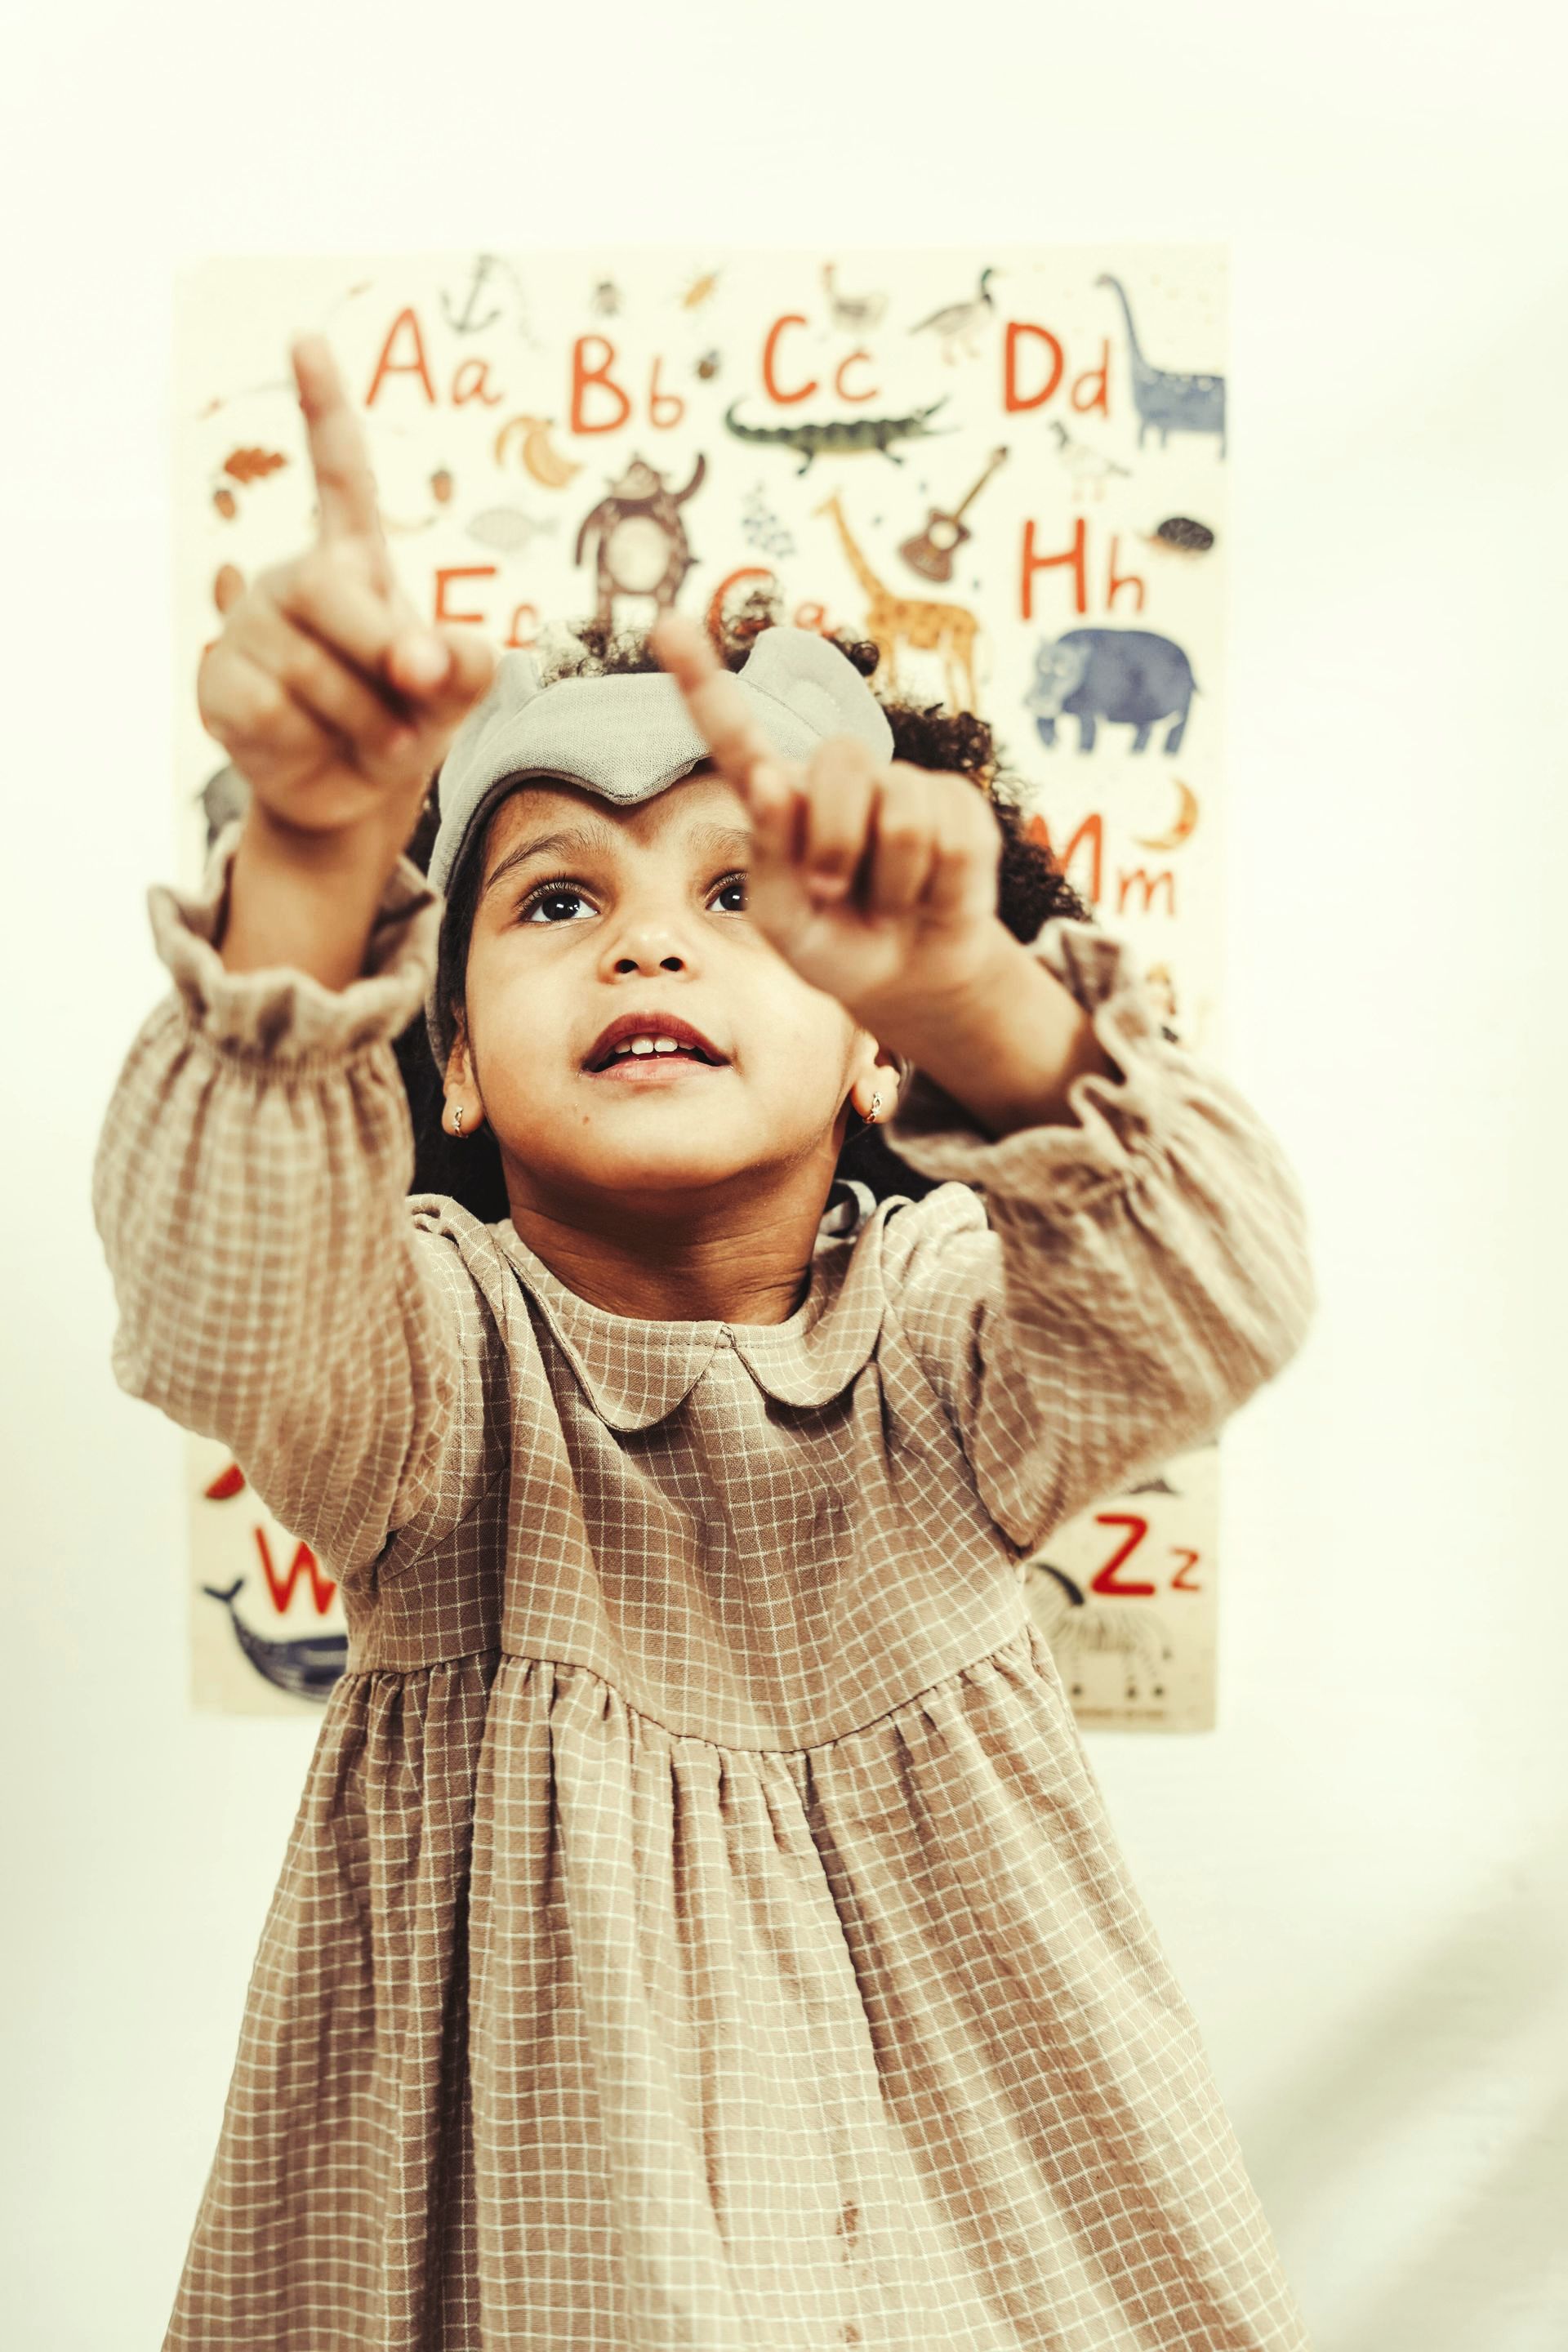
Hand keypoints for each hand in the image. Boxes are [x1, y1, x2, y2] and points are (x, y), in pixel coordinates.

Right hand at [197, 335, 499, 850]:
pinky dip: (314, 744)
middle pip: (332, 595)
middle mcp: (291, 579)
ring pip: (311, 671)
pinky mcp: (219, 684)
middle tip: (418, 695)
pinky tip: (316, 745)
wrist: (353, 791)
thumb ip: (466, 664)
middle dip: (384, 654)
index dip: (323, 408)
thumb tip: (425, 657)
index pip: (338, 474)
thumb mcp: (456, 690)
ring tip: (378, 736)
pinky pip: (273, 711)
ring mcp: (247, 628)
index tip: (307, 339)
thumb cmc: (408, 719)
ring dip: (365, 720)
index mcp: (352, 561)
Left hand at [650, 613, 1004, 1034]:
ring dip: (891, 885)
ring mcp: (898, 784)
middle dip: (839, 843)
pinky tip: (928, 896)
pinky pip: (952, 843)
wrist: (909, 973)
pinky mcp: (955, 803)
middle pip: (842, 762)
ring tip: (886, 903)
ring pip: (902, 817)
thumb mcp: (787, 924)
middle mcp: (835, 777)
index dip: (701, 680)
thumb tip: (771, 776)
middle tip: (833, 894)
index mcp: (777, 797)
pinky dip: (935, 891)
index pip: (734, 734)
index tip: (666, 627)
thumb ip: (772, 859)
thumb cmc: (834, 945)